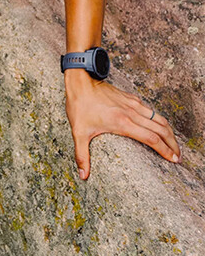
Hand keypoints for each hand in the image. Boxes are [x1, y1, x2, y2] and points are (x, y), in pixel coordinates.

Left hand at [65, 70, 180, 178]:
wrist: (80, 81)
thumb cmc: (79, 105)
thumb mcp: (78, 132)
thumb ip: (82, 155)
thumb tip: (83, 175)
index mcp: (122, 123)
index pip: (151, 139)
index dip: (165, 151)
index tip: (173, 160)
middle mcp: (132, 113)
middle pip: (161, 130)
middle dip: (173, 144)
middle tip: (177, 156)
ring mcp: (132, 104)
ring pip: (159, 118)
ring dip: (169, 132)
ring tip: (173, 143)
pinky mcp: (130, 98)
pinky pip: (150, 110)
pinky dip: (159, 120)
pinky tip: (158, 126)